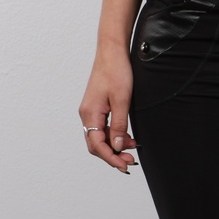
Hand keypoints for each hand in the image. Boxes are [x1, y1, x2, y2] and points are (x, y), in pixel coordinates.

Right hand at [79, 52, 137, 172]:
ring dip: (114, 146)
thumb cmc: (116, 72)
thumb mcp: (122, 100)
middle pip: (96, 144)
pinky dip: (114, 135)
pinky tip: (127, 137)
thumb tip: (116, 146)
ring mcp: (90, 111)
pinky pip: (102, 127)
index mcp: (90, 113)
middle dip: (112, 155)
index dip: (111, 158)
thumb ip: (119, 125)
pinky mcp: (96, 107)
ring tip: (132, 149)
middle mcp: (86, 114)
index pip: (97, 145)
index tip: (124, 166)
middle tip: (130, 162)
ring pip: (99, 137)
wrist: (112, 52)